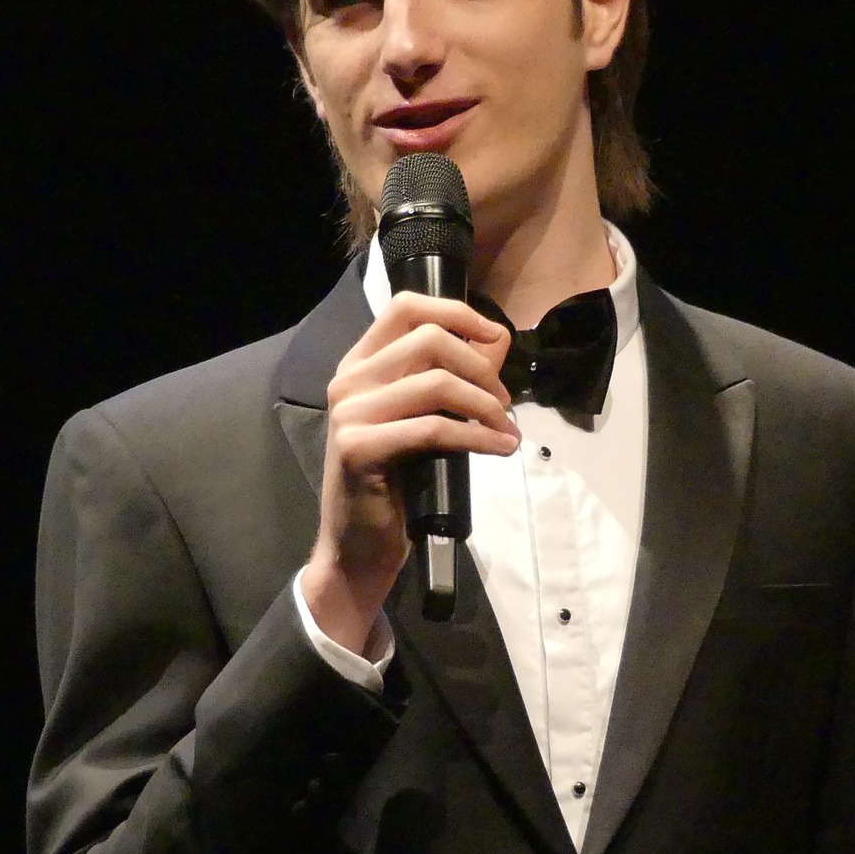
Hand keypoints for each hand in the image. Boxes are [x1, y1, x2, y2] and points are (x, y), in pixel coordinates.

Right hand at [300, 292, 516, 652]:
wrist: (357, 547)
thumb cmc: (393, 483)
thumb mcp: (419, 421)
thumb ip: (448, 381)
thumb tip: (497, 344)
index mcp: (359, 364)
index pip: (406, 307)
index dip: (457, 312)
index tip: (495, 337)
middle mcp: (348, 379)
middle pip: (429, 339)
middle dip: (481, 367)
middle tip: (503, 403)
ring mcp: (349, 413)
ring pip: (436, 383)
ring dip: (485, 404)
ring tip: (505, 430)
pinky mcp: (358, 448)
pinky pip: (433, 428)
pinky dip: (477, 436)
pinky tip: (499, 448)